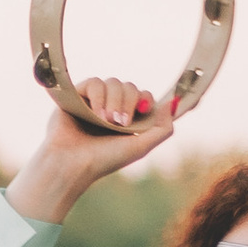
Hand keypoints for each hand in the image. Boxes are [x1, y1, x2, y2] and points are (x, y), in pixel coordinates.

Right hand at [7, 72, 186, 224]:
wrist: (73, 164)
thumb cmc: (104, 160)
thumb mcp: (140, 147)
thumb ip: (162, 129)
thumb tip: (174, 104)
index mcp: (126, 119)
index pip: (143, 96)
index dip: (146, 99)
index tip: (144, 110)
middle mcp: (111, 107)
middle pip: (130, 87)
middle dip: (129, 102)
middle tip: (121, 123)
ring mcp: (94, 100)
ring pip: (113, 82)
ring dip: (114, 101)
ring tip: (106, 121)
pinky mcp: (77, 95)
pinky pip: (94, 82)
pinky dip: (98, 97)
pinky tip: (95, 115)